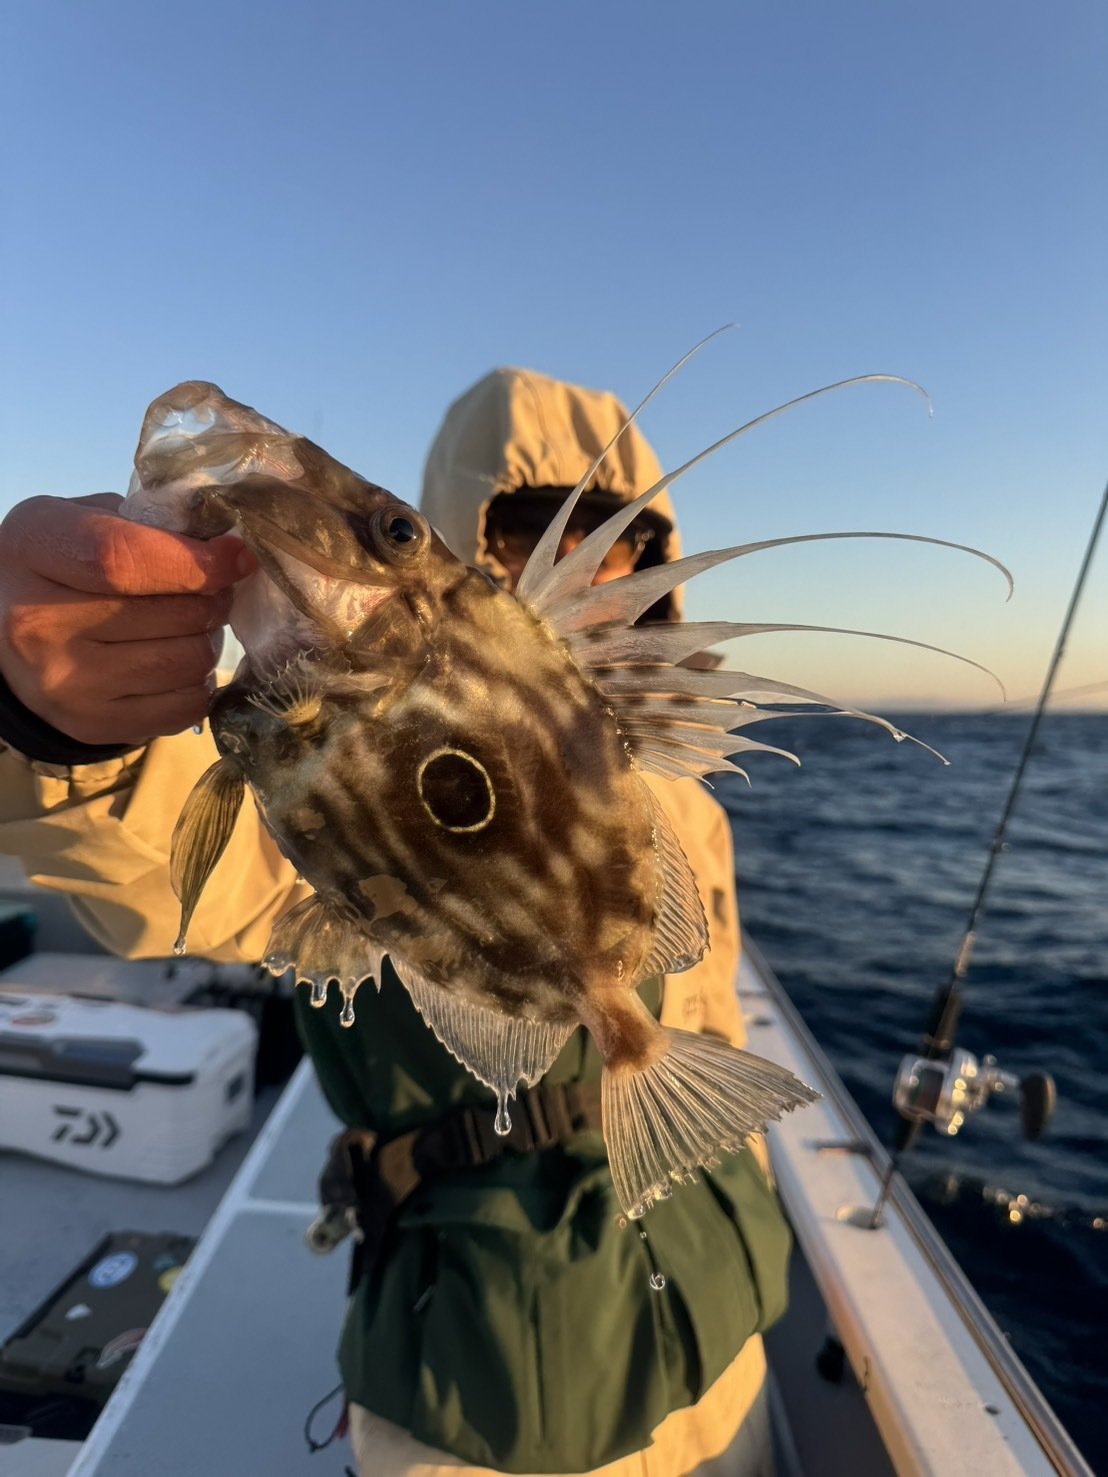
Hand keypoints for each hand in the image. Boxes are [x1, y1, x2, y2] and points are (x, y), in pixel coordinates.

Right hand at [0, 493, 254, 745]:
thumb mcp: (81, 519)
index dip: (197, 561)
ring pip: (187, 661)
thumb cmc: (57, 565)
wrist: (5, 636)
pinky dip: (197, 682)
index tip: (238, 557)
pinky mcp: (91, 724)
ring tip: (189, 626)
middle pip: (172, 614)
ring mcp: (64, 682)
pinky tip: (176, 662)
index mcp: (34, 550)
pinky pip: (185, 706)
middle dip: (213, 599)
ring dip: (206, 640)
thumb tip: (226, 548)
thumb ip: (148, 525)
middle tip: (212, 592)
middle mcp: (38, 622)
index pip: (126, 560)